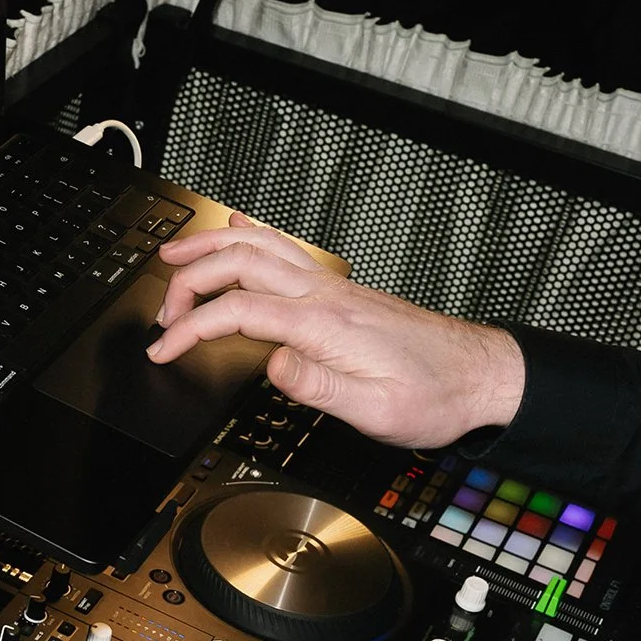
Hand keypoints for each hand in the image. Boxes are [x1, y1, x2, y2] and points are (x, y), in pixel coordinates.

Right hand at [148, 214, 525, 447]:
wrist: (480, 376)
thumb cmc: (434, 396)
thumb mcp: (377, 411)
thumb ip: (320, 387)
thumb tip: (272, 367)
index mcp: (323, 326)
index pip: (236, 312)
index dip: (189, 329)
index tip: (164, 349)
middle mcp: (325, 296)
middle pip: (238, 264)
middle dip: (187, 282)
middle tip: (160, 313)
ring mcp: (332, 288)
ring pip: (259, 247)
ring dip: (211, 247)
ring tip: (175, 255)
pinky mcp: (340, 291)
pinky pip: (286, 249)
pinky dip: (253, 235)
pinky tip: (239, 229)